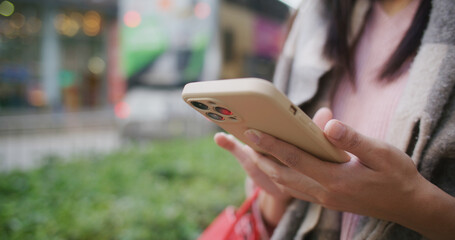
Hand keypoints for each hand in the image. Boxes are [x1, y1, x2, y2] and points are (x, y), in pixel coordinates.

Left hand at [243, 108, 454, 238]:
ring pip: (285, 184)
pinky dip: (281, 177)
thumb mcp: (382, 153)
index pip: (294, 158)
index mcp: (335, 179)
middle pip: (282, 174)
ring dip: (266, 168)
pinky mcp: (326, 200)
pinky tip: (276, 167)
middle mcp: (324, 192)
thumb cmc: (397, 176)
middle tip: (241, 139)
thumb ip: (353, 139)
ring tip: (252, 150)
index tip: (252, 131)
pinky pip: (295, 189)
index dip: (271, 144)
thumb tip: (327, 122)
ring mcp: (323, 199)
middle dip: (259, 156)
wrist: (408, 205)